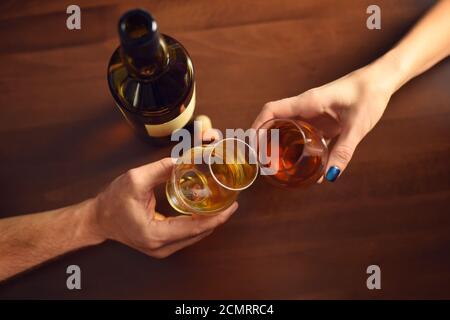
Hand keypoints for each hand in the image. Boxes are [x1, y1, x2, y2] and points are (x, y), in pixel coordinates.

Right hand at [89, 158, 237, 257]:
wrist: (99, 218)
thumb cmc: (112, 202)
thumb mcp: (135, 180)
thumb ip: (160, 169)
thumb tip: (183, 160)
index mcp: (155, 234)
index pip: (195, 228)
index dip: (216, 217)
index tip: (232, 206)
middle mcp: (161, 247)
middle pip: (199, 235)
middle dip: (217, 218)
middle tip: (232, 203)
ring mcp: (162, 249)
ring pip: (195, 237)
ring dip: (210, 222)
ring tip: (224, 206)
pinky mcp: (162, 245)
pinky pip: (187, 235)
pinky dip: (199, 224)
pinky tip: (207, 212)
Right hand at [252, 65, 393, 181]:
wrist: (381, 80)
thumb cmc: (369, 94)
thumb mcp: (357, 125)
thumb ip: (343, 151)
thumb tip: (329, 176)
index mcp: (308, 102)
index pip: (272, 110)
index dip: (257, 126)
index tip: (251, 144)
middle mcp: (306, 107)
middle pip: (275, 121)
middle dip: (264, 140)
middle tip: (263, 162)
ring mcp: (314, 114)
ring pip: (289, 129)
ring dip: (281, 145)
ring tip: (279, 167)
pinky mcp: (323, 120)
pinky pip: (305, 134)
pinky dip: (300, 148)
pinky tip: (307, 165)